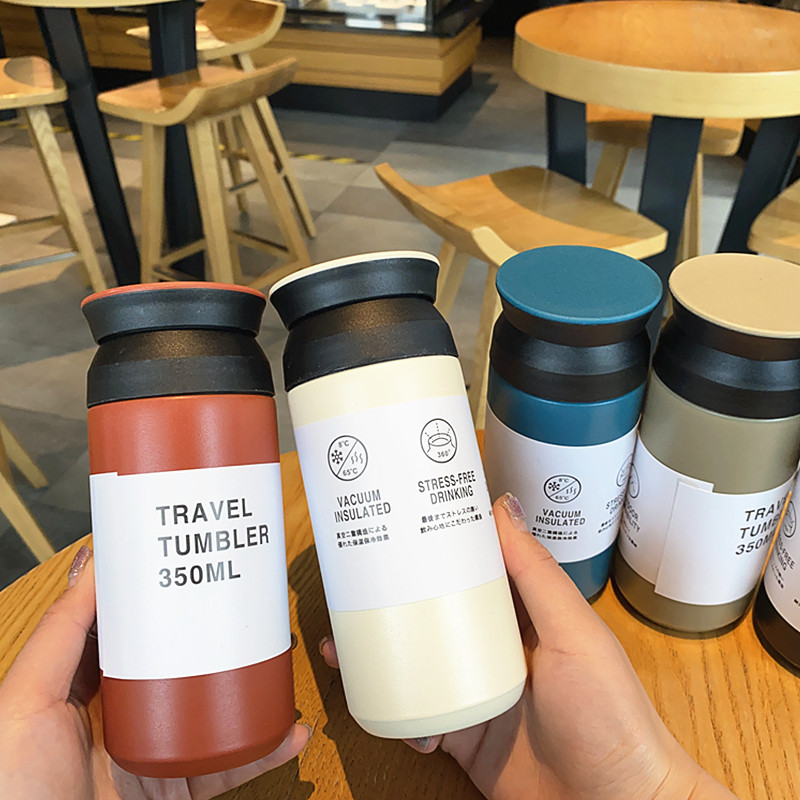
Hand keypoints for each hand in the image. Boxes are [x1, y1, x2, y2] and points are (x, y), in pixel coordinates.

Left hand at [0, 546, 308, 798]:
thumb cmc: (17, 791)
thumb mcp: (25, 701)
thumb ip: (59, 634)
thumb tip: (90, 565)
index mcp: (81, 692)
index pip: (127, 631)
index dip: (157, 598)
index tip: (189, 565)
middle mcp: (121, 719)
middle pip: (180, 665)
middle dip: (217, 636)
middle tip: (247, 608)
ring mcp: (154, 756)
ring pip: (215, 712)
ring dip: (253, 687)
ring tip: (278, 660)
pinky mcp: (180, 793)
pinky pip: (232, 768)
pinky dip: (266, 750)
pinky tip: (288, 730)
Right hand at [320, 494, 737, 799]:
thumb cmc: (610, 714)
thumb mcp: (573, 632)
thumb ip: (536, 573)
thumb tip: (503, 505)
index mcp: (523, 613)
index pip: (473, 566)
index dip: (435, 545)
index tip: (394, 524)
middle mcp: (496, 647)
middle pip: (434, 612)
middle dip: (392, 599)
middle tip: (350, 585)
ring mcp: (477, 692)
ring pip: (418, 662)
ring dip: (381, 653)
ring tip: (341, 644)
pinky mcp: (463, 736)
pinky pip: (417, 716)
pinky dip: (397, 712)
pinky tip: (388, 709)